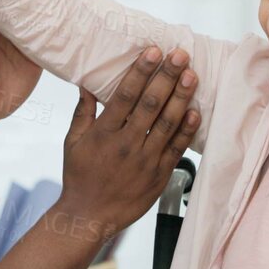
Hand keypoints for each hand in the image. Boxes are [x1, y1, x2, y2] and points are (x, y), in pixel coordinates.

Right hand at [58, 45, 199, 233]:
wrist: (89, 216)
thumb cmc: (80, 177)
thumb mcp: (73, 142)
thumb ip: (83, 112)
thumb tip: (86, 83)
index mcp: (104, 133)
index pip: (125, 96)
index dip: (141, 72)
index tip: (153, 52)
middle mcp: (126, 145)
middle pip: (150, 104)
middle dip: (167, 77)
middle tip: (180, 55)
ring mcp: (145, 161)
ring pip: (167, 123)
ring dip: (181, 97)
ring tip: (191, 75)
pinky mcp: (159, 175)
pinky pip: (176, 148)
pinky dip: (187, 130)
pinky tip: (195, 112)